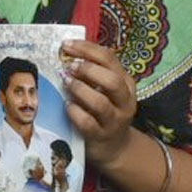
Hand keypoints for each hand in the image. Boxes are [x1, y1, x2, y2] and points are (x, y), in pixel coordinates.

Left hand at [63, 39, 136, 167]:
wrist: (113, 145)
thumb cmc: (104, 109)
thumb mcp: (104, 88)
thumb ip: (92, 71)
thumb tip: (68, 52)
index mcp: (125, 82)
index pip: (110, 59)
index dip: (87, 49)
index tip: (66, 45)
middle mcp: (124, 101)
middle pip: (112, 81)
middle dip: (88, 70)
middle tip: (68, 66)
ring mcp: (114, 120)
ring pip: (100, 103)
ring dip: (79, 90)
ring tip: (65, 83)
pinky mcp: (101, 135)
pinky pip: (87, 123)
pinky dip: (75, 112)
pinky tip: (67, 106)